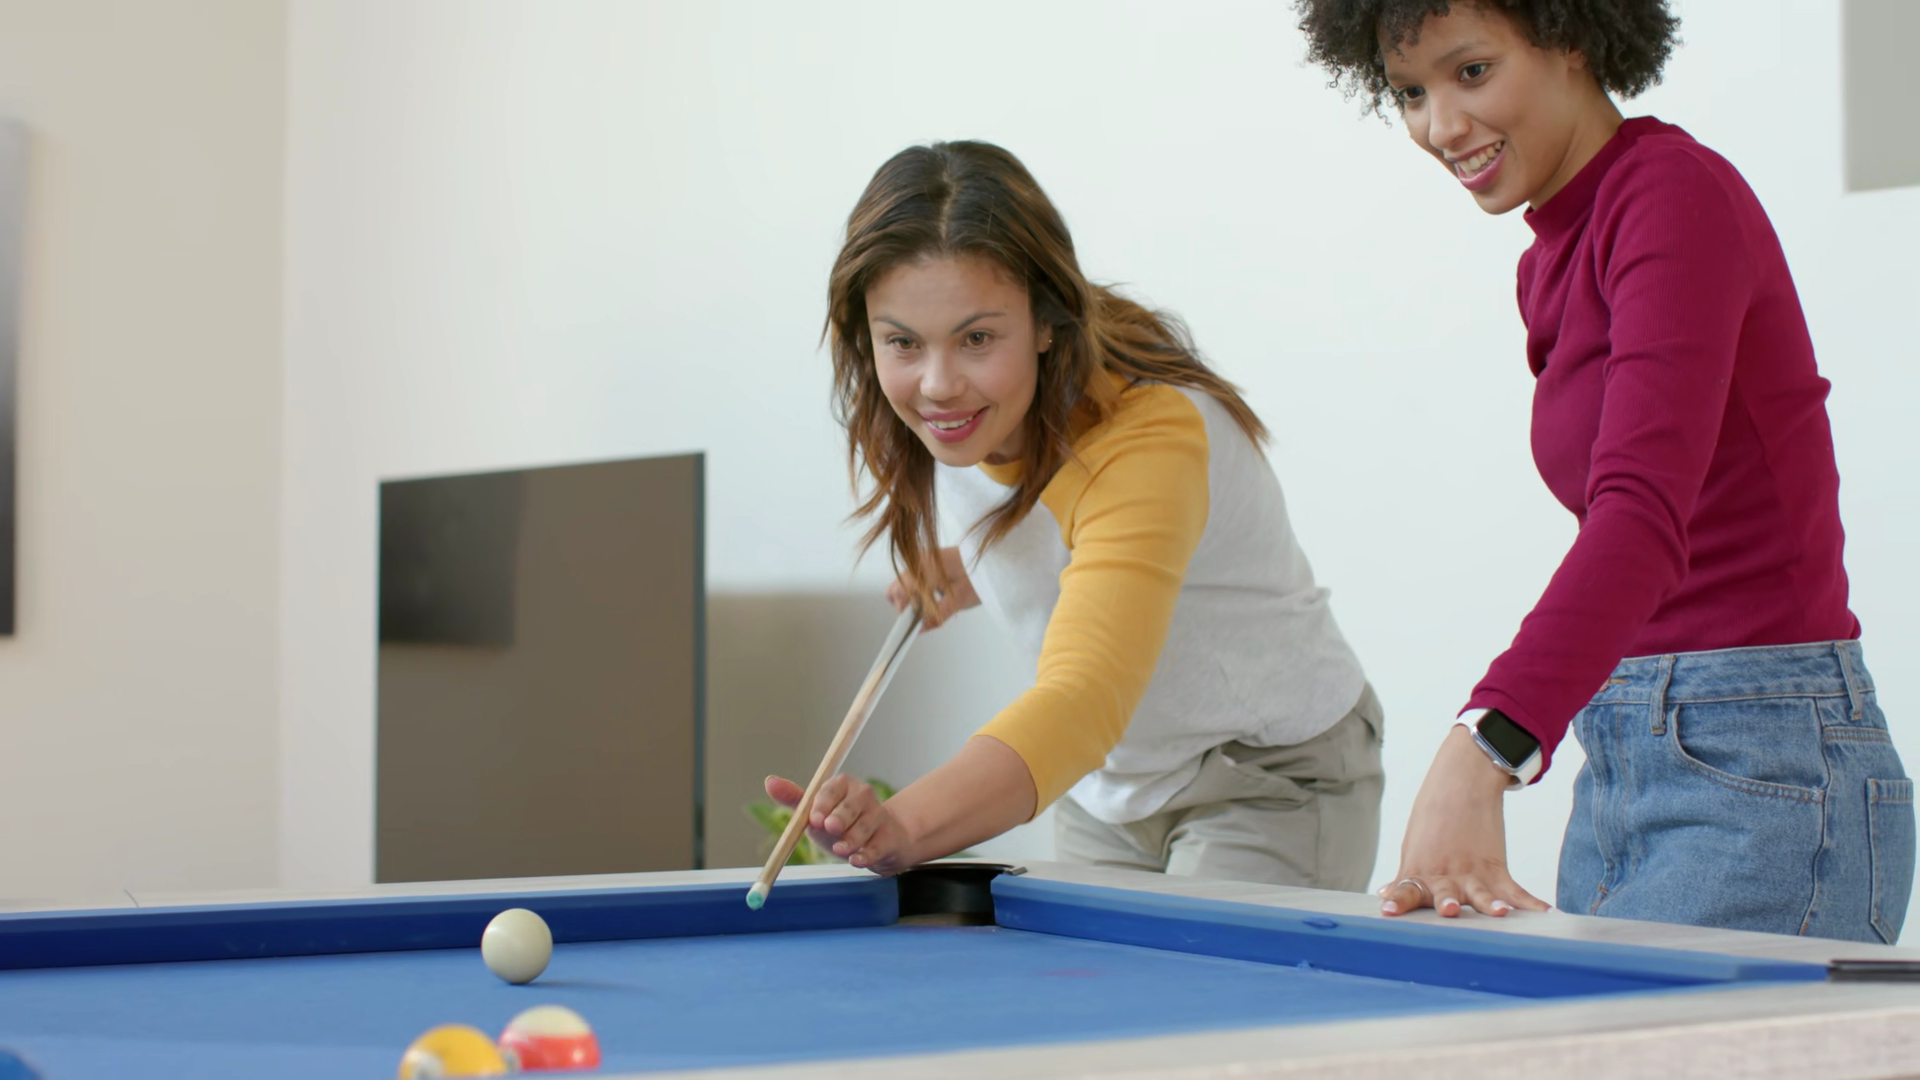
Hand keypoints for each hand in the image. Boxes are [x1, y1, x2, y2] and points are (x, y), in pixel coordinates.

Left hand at [764, 774, 918, 874]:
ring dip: (851, 840)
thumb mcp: (814, 812)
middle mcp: (863, 795)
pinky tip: (856, 860)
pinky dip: (866, 854)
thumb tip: (769, 781)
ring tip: (840, 850)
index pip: (832, 790)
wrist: (875, 843)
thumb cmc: (840, 824)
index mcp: (842, 785)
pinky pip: (878, 845)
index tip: (815, 819)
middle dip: (840, 817)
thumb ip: (793, 799)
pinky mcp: (890, 835)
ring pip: (865, 826)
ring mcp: (879, 814)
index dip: (823, 804)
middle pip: (852, 804)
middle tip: (830, 828)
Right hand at [886, 546, 979, 629]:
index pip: (897, 594)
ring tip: (935, 606)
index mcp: (920, 569)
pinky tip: (939, 595)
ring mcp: (924, 558)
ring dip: (914, 598)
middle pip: (897, 587)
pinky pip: (918, 577)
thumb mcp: (957, 601)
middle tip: (924, 617)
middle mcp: (918, 561)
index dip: (904, 612)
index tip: (913, 625)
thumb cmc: (979, 576)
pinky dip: (922, 590)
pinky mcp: (933, 560)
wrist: (996, 559)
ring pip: (906, 583)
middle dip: (906, 605)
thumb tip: (919, 629)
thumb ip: (935, 616)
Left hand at [1378, 725, 1550, 918]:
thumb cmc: (1432, 821)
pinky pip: (1516, 891)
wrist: (1462, 784)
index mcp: (1421, 872)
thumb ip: (1407, 878)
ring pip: (1483, 894)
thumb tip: (1386, 894)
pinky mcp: (1496, 869)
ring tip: (1501, 912)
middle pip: (1445, 894)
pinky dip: (1532, 904)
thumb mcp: (1414, 849)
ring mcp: (1473, 873)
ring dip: (1491, 904)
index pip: (1406, 890)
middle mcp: (1446, 876)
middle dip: (1448, 903)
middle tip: (1450, 909)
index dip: (1398, 901)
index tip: (1388, 910)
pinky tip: (1547, 914)